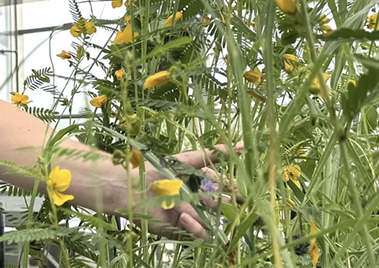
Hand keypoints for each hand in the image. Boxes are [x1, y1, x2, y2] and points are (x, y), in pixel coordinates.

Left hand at [119, 142, 242, 239]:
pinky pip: (202, 234)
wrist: (134, 187)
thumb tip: (244, 144)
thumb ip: (214, 154)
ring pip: (216, 220)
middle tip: (205, 191)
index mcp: (205, 184)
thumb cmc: (158, 171)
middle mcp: (202, 201)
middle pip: (225, 205)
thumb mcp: (188, 159)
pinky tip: (183, 216)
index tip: (207, 175)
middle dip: (219, 198)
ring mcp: (195, 217)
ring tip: (191, 202)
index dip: (225, 183)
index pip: (228, 187)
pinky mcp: (185, 231)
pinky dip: (196, 227)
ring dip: (206, 211)